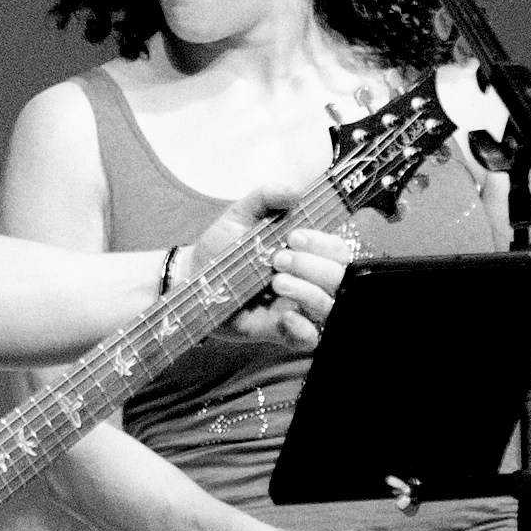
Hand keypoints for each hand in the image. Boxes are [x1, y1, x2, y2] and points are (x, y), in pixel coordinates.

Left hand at [193, 179, 356, 351]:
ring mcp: (298, 308)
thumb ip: (266, 197)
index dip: (323, 243)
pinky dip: (303, 329)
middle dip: (313, 266)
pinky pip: (310, 339)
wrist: (191, 279)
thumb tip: (295, 190)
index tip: (294, 236)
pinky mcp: (283, 333)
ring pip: (327, 306)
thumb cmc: (222, 247)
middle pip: (339, 277)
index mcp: (307, 252)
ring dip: (307, 292)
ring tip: (276, 281)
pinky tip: (285, 317)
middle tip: (278, 259)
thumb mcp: (241, 215)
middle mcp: (309, 281)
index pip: (337, 250)